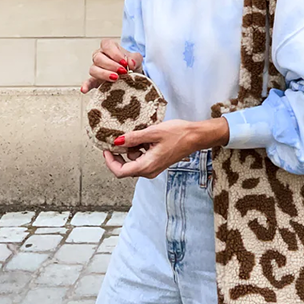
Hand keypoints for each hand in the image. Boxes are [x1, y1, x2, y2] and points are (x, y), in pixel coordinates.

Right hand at [80, 38, 142, 93]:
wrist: (132, 74)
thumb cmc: (131, 64)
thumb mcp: (137, 59)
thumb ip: (135, 59)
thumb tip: (130, 63)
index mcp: (109, 47)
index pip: (107, 45)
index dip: (115, 53)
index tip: (124, 62)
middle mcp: (100, 56)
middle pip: (98, 58)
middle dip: (111, 65)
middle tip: (123, 71)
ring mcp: (96, 68)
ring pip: (93, 69)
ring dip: (104, 74)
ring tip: (115, 78)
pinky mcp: (95, 80)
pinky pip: (88, 82)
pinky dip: (86, 85)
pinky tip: (84, 89)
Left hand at [103, 117, 229, 179]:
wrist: (196, 136)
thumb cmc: (178, 133)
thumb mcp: (153, 132)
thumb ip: (134, 138)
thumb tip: (117, 141)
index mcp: (147, 166)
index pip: (120, 171)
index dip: (110, 161)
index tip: (106, 149)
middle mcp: (149, 171)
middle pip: (125, 169)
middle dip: (120, 155)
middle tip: (118, 140)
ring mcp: (154, 168)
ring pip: (134, 163)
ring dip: (130, 151)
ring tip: (137, 135)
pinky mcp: (158, 163)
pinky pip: (142, 160)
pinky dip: (139, 150)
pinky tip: (145, 138)